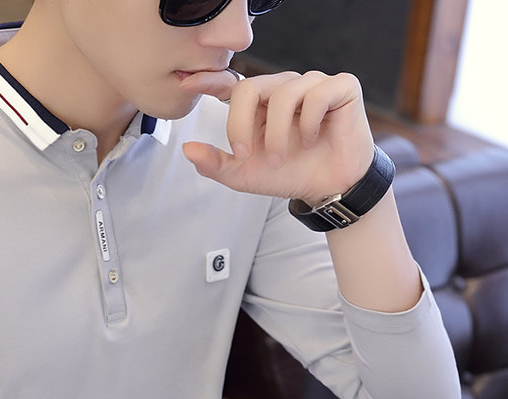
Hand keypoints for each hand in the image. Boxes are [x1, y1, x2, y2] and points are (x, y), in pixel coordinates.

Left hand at [183, 71, 374, 204]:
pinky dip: (311, 123)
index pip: (232, 84)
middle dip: (241, 125)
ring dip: (277, 134)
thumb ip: (215, 163)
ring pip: (284, 94)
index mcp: (259, 104)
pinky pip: (317, 95)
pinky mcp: (341, 87)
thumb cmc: (289, 174)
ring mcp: (312, 84)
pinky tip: (313, 139)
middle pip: (250, 87)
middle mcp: (283, 88)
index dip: (209, 80)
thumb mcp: (244, 175)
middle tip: (245, 154)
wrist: (327, 188)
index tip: (187, 83)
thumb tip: (188, 149)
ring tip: (280, 158)